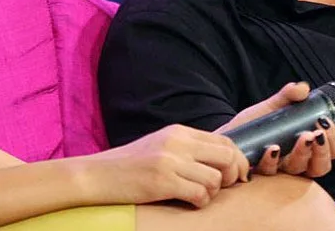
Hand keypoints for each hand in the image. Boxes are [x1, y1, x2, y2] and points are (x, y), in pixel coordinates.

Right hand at [78, 124, 250, 207]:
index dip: (237, 159)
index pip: (225, 140)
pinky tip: (188, 202)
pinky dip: (200, 202)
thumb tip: (222, 160)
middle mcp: (177, 142)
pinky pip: (200, 194)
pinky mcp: (163, 181)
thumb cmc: (130, 165)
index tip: (236, 175)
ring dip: (212, 192)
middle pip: (227, 156)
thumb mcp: (161, 146)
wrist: (98, 174)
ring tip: (198, 195)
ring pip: (216, 178)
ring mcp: (170, 161)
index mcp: (179, 132)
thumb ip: (188, 148)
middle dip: (232, 175)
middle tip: (222, 187)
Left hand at [215, 82, 334, 177]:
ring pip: (300, 170)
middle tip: (315, 134)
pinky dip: (273, 160)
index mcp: (308, 146)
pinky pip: (271, 172)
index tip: (326, 122)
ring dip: (302, 154)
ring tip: (301, 138)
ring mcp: (281, 169)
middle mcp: (298, 161)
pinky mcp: (260, 172)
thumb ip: (288, 96)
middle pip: (321, 166)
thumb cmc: (256, 124)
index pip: (334, 150)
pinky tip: (272, 148)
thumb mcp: (273, 107)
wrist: (228, 133)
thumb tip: (302, 88)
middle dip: (322, 150)